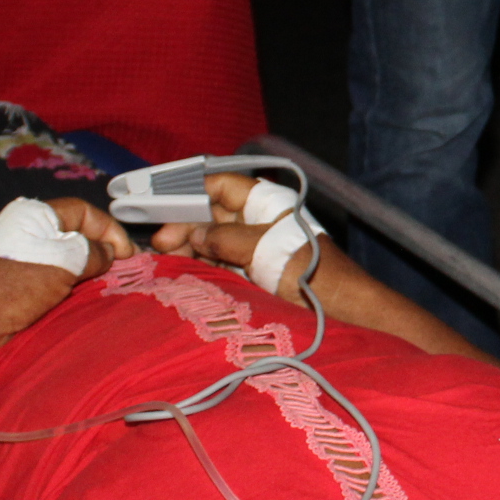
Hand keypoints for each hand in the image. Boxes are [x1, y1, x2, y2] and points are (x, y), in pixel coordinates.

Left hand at [0, 197, 135, 344]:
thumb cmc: (17, 283)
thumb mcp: (65, 262)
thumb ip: (94, 252)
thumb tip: (108, 254)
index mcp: (35, 215)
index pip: (84, 212)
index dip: (109, 230)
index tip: (127, 255)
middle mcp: (26, 230)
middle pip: (74, 233)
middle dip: (100, 250)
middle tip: (119, 271)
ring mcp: (20, 255)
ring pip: (64, 256)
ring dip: (86, 270)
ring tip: (103, 285)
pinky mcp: (16, 280)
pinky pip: (51, 274)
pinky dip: (69, 283)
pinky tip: (81, 296)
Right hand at [151, 171, 318, 297]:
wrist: (339, 311)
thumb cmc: (312, 273)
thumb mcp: (266, 249)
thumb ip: (227, 238)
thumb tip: (194, 235)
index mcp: (266, 204)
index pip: (223, 187)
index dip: (194, 192)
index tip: (164, 203)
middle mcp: (256, 222)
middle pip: (211, 215)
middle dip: (185, 225)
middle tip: (159, 243)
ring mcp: (252, 249)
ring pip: (210, 242)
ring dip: (186, 248)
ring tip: (164, 259)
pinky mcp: (249, 275)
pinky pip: (217, 264)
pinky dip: (197, 266)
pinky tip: (178, 270)